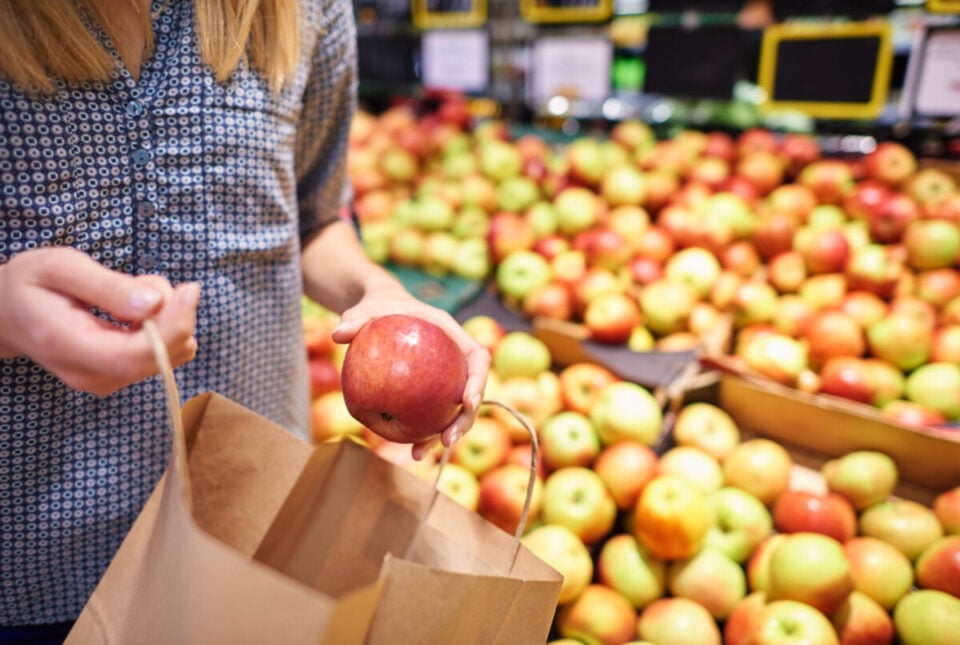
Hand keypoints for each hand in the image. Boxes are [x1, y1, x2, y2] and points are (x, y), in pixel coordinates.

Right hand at [0, 247, 199, 395]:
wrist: (8, 312)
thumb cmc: (31, 283)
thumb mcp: (60, 267)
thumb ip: (107, 286)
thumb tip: (154, 303)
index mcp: (67, 346)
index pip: (134, 354)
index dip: (172, 326)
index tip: (189, 290)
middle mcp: (89, 374)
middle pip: (159, 357)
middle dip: (173, 315)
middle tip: (148, 281)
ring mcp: (106, 380)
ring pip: (168, 354)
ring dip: (166, 317)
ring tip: (129, 291)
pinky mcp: (119, 375)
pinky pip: (162, 353)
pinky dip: (162, 325)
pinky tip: (135, 308)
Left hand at [331, 284, 489, 460]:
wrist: (380, 312)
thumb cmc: (377, 307)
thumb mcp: (366, 308)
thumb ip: (356, 318)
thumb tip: (338, 334)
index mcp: (451, 334)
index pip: (477, 357)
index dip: (478, 381)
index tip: (466, 402)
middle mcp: (454, 358)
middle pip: (472, 391)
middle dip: (465, 419)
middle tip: (447, 440)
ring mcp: (445, 377)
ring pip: (454, 410)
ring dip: (445, 434)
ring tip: (420, 453)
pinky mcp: (431, 392)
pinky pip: (432, 414)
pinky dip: (424, 433)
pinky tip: (409, 450)